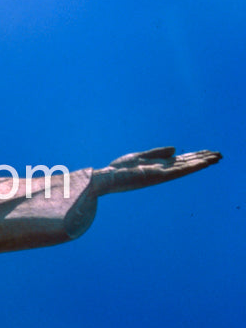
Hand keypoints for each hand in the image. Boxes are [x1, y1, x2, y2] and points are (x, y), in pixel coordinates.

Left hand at [92, 147, 220, 196]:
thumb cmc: (119, 169)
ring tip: (217, 157)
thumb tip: (175, 149)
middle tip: (220, 155)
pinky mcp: (158, 176)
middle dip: (203, 159)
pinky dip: (192, 166)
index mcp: (158, 166)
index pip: (180, 160)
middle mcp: (162, 170)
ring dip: (202, 162)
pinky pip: (179, 170)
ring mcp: (161, 174)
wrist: (107, 179)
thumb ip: (157, 153)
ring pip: (187, 167)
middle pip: (187, 163)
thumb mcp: (139, 156)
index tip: (209, 152)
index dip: (195, 156)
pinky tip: (203, 162)